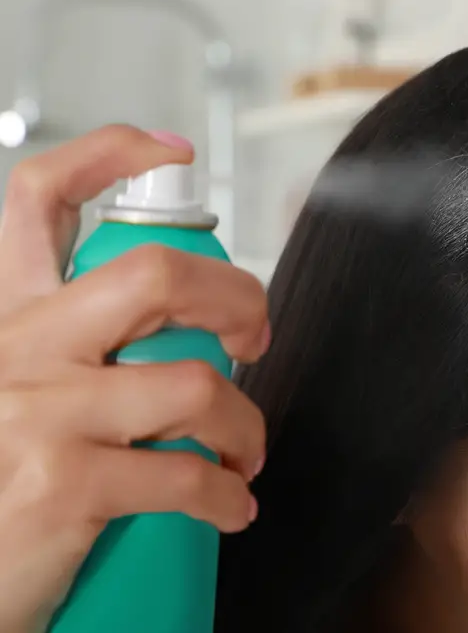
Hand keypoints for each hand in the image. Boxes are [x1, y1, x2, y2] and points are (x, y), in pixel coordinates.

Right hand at [0, 126, 268, 632]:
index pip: (38, 200)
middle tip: (253, 336)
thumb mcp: (14, 394)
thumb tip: (179, 341)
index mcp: (11, 319)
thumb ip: (72, 352)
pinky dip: (229, 496)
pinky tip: (231, 507)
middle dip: (233, 295)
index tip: (172, 151)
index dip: (109, 155)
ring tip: (243, 452)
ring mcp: (42, 415)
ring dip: (243, 423)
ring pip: (192, 385)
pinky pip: (188, 476)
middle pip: (151, 274)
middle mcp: (21, 349)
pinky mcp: (65, 486)